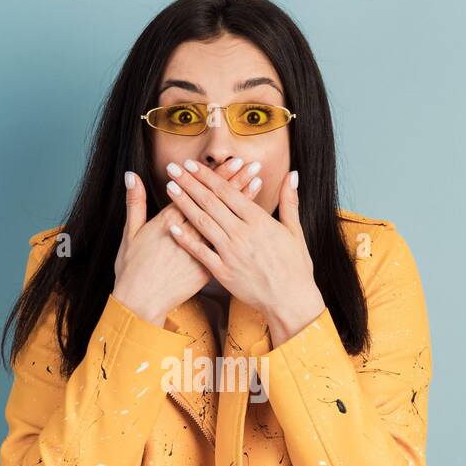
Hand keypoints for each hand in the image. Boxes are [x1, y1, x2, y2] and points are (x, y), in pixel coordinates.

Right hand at [111, 157, 259, 326]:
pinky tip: (253, 217)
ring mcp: (199, 252)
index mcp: (167, 222)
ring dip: (241, 200)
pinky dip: (240, 230)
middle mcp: (187, 234)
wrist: (140, 302)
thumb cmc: (132, 269)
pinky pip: (227, 246)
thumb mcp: (129, 234)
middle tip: (250, 163)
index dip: (212, 176)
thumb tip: (131, 176)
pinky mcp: (206, 269)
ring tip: (255, 181)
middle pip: (214, 203)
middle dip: (233, 181)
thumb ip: (134, 203)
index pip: (195, 192)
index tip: (229, 161)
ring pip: (224, 221)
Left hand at [161, 160, 325, 345]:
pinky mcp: (223, 272)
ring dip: (184, 203)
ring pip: (202, 222)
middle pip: (210, 202)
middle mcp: (242, 233)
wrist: (291, 301)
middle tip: (173, 167)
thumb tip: (292, 174)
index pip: (228, 191)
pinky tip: (171, 226)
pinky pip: (200, 253)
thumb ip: (290, 201)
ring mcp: (231, 253)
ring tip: (169, 187)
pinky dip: (185, 239)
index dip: (208, 176)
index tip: (192, 164)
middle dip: (189, 183)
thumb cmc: (296, 267)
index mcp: (259, 220)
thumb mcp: (296, 231)